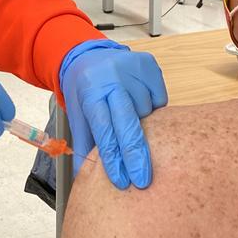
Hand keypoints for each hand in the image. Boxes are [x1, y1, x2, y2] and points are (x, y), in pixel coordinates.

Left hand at [60, 40, 167, 188]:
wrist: (89, 55)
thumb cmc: (84, 91)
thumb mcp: (77, 116)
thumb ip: (83, 146)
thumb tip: (84, 179)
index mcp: (90, 92)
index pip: (104, 130)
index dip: (113, 158)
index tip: (122, 182)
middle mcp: (111, 78)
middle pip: (128, 123)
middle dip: (136, 155)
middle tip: (143, 181)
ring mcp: (132, 69)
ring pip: (147, 113)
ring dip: (144, 125)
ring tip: (130, 117)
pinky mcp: (149, 64)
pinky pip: (160, 99)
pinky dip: (153, 108)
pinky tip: (140, 103)